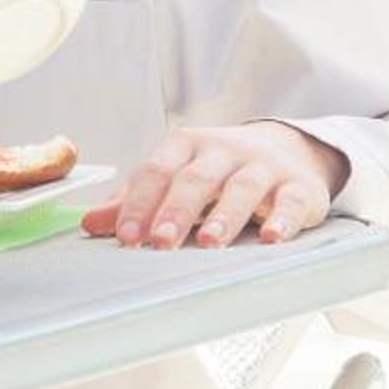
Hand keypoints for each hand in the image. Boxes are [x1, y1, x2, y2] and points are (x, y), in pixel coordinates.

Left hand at [84, 121, 348, 250]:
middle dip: (176, 211)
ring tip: (208, 243)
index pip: (158, 170)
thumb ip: (136, 200)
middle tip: (160, 242)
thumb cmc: (220, 169)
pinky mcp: (298, 187)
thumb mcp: (177, 175)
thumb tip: (90, 224)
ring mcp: (263, 167)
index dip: (140, 203)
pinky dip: (283, 219)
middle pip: (197, 178)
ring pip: (242, 188)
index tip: (125, 235)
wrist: (288, 150)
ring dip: (224, 216)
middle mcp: (224, 150)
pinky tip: (273, 238)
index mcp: (187, 145)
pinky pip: (291, 201)